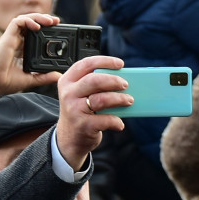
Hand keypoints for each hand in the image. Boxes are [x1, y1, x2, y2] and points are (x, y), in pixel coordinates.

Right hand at [0, 13, 62, 99]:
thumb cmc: (6, 81)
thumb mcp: (31, 79)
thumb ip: (45, 77)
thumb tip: (59, 76)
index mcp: (23, 49)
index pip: (34, 34)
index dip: (45, 29)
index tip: (57, 29)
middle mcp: (17, 42)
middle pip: (30, 24)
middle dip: (44, 19)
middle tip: (57, 21)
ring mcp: (12, 39)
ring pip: (24, 20)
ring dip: (38, 17)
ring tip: (50, 21)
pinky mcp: (6, 38)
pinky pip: (16, 23)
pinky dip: (27, 21)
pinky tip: (37, 26)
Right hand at [55, 56, 130, 170]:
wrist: (70, 138)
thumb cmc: (82, 112)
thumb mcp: (82, 95)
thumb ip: (96, 85)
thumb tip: (123, 80)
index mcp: (68, 81)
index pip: (86, 64)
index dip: (104, 61)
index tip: (120, 64)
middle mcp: (69, 93)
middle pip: (94, 80)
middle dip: (113, 81)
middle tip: (126, 84)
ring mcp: (74, 109)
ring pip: (101, 99)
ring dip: (119, 99)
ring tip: (129, 101)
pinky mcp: (82, 125)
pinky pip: (105, 120)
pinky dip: (116, 121)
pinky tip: (120, 123)